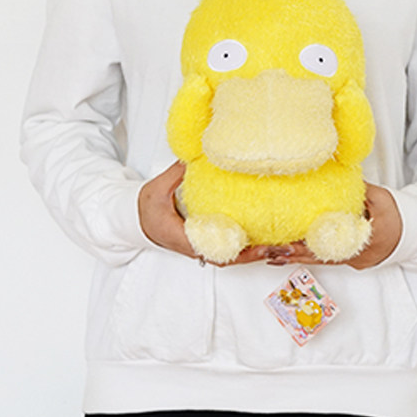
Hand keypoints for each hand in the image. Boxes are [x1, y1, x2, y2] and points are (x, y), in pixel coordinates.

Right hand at [137, 162, 289, 265]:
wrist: (134, 219)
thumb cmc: (144, 207)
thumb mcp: (156, 189)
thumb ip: (175, 174)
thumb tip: (191, 156)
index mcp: (183, 237)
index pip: (214, 251)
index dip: (238, 252)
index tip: (258, 247)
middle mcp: (195, 247)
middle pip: (230, 259)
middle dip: (255, 256)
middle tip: (280, 248)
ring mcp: (202, 247)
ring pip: (232, 257)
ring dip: (255, 254)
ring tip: (281, 246)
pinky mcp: (206, 242)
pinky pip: (229, 249)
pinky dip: (247, 247)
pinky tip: (266, 238)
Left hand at [274, 183, 401, 269]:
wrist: (416, 233)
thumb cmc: (400, 215)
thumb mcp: (380, 197)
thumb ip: (356, 189)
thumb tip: (335, 173)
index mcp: (362, 242)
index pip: (329, 247)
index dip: (305, 247)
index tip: (285, 246)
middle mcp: (353, 256)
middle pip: (317, 258)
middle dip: (290, 255)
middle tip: (265, 252)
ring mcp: (350, 259)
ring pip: (317, 259)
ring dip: (293, 255)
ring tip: (266, 252)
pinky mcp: (347, 258)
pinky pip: (323, 256)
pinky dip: (304, 252)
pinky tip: (284, 250)